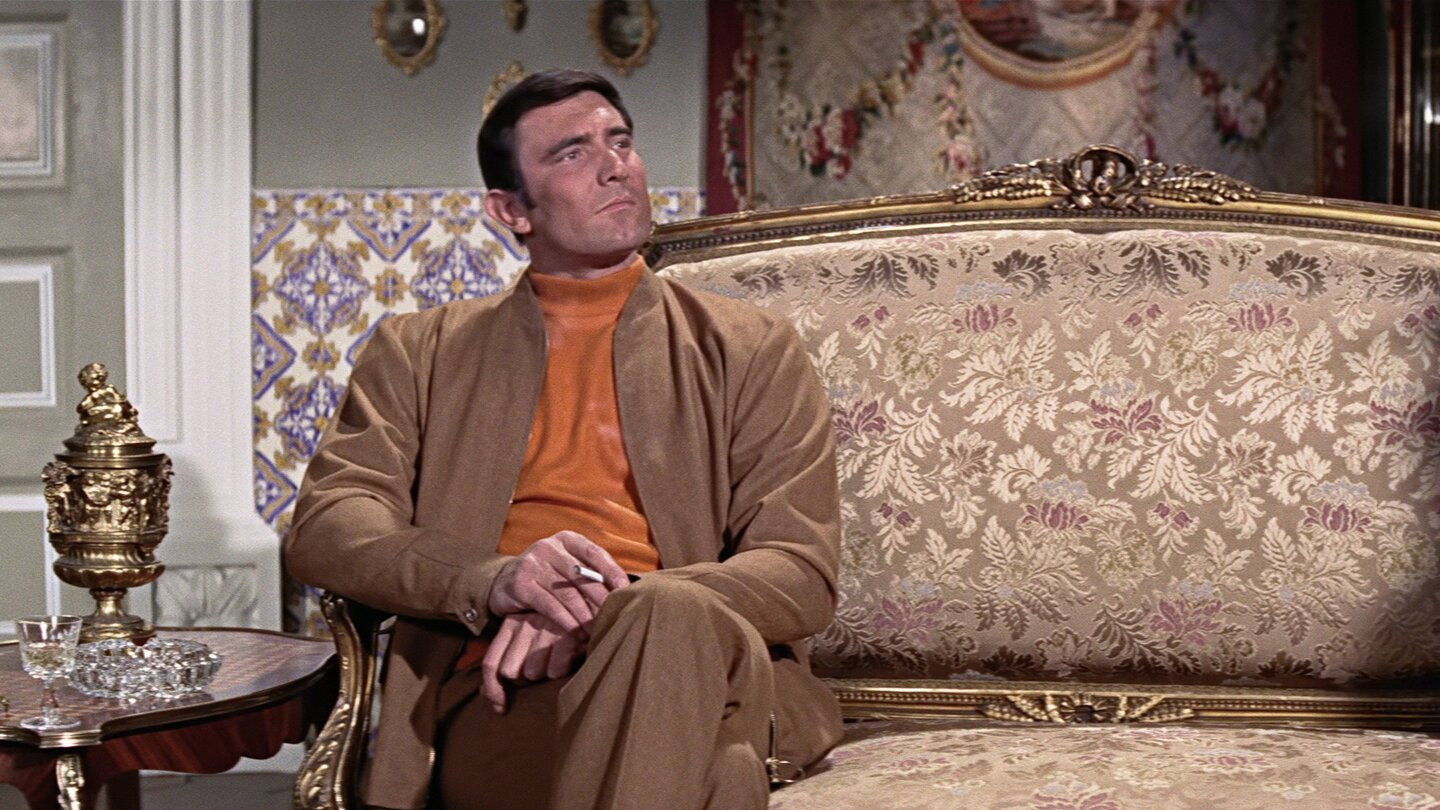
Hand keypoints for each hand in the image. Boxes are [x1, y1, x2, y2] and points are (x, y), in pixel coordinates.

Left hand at [480, 612, 584, 712]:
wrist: (595, 615)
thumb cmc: (558, 637)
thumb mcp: (530, 644)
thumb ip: (509, 662)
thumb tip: (486, 695)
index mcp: (511, 623)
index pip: (491, 664)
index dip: (493, 690)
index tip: (501, 708)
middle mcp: (525, 622)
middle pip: (510, 671)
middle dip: (525, 679)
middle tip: (543, 670)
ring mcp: (546, 626)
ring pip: (532, 672)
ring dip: (545, 675)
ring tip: (558, 662)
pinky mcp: (567, 634)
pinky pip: (554, 671)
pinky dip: (561, 672)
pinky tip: (569, 662)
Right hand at [488, 531, 629, 635]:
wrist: (504, 582)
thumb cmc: (547, 576)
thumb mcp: (567, 567)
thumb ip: (590, 573)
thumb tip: (624, 590)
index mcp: (567, 539)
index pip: (595, 553)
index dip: (612, 572)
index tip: (626, 590)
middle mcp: (549, 547)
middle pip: (583, 576)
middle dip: (600, 600)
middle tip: (613, 618)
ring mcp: (533, 564)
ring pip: (567, 594)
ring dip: (585, 616)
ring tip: (596, 631)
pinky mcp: (521, 584)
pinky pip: (550, 606)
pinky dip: (566, 622)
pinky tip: (576, 634)